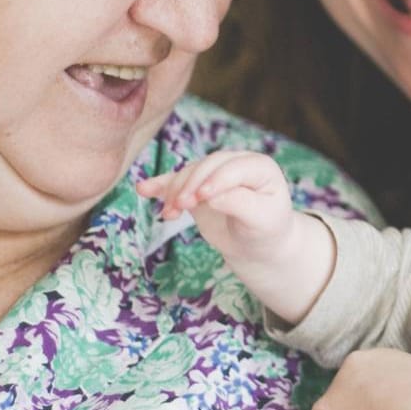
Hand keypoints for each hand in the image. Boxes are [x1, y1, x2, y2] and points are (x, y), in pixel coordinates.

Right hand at [137, 150, 293, 258]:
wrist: (257, 245)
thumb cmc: (266, 230)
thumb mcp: (261, 220)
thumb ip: (240, 204)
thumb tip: (212, 196)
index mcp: (260, 167)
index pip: (233, 168)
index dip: (216, 179)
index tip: (203, 197)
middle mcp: (236, 164)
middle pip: (207, 166)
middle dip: (191, 185)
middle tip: (181, 206)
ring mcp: (214, 173)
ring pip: (189, 174)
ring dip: (175, 191)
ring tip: (169, 213)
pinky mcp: (197, 187)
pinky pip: (176, 182)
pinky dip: (160, 186)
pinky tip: (143, 189)